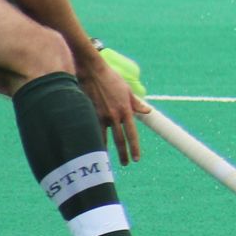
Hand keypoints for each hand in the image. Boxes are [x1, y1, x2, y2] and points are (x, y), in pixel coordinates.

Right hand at [82, 50, 144, 164]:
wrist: (91, 71)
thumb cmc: (111, 79)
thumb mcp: (127, 90)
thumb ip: (136, 103)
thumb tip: (147, 111)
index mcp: (125, 110)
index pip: (132, 134)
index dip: (134, 148)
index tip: (136, 158)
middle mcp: (113, 116)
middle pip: (119, 140)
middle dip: (122, 154)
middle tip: (125, 164)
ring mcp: (99, 116)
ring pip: (103, 138)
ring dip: (106, 150)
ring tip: (106, 160)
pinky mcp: (87, 113)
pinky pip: (90, 130)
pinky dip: (91, 139)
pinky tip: (90, 147)